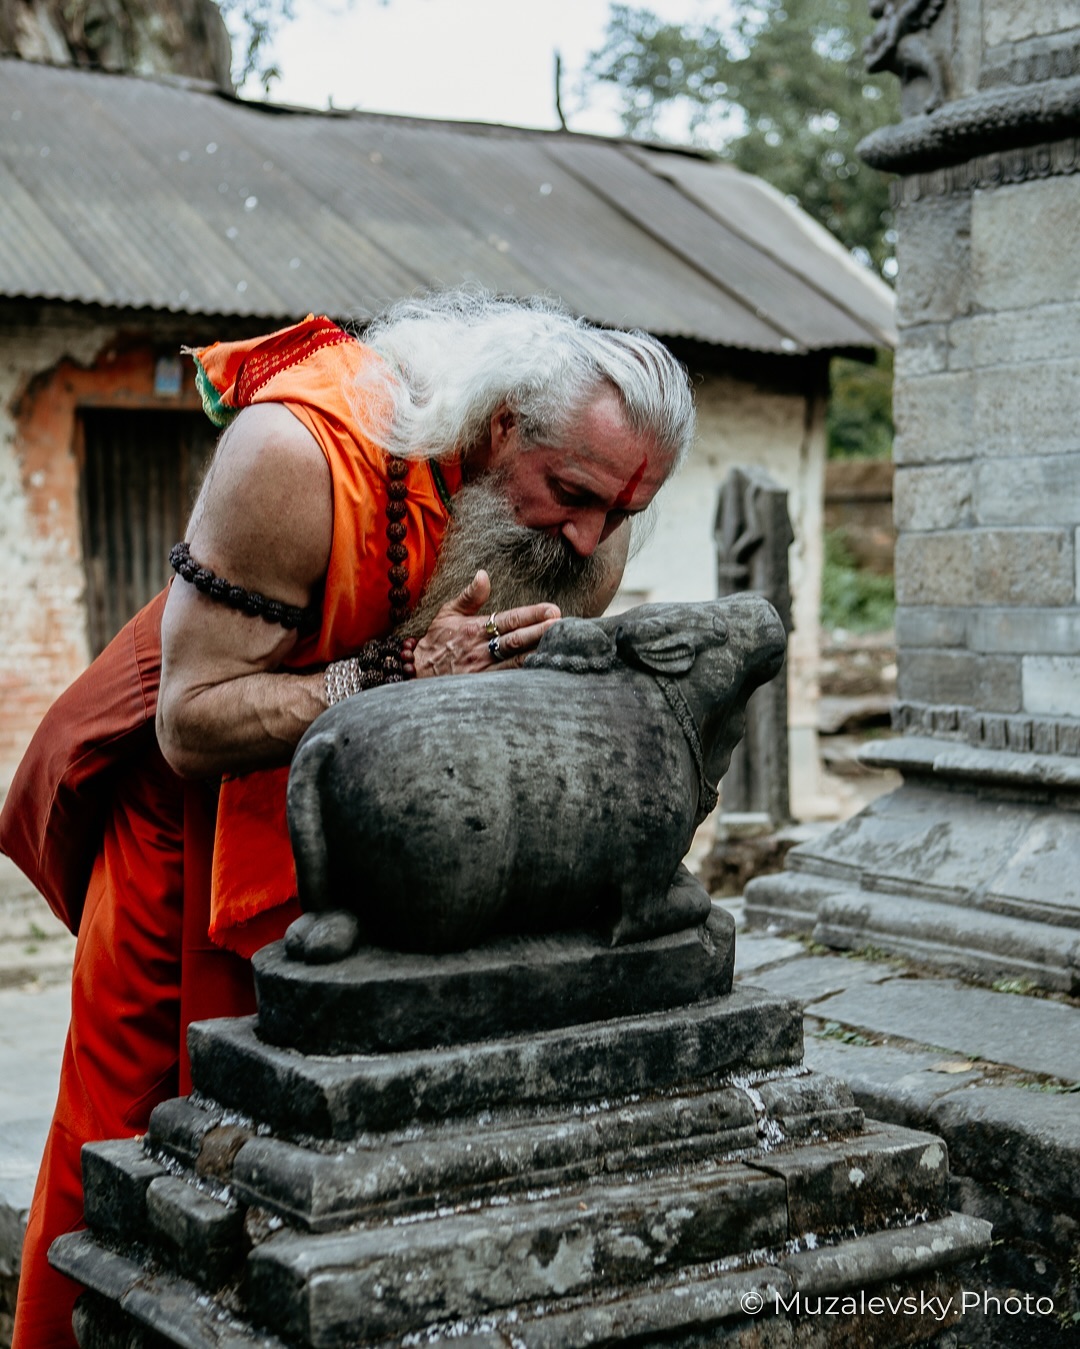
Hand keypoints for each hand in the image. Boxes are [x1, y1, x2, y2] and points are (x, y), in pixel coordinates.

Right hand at [412, 570, 559, 676]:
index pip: (509, 619)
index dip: (532, 615)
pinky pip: (509, 680)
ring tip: (561, 646)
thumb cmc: (437, 641)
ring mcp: (483, 670)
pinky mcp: (484, 687)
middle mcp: (481, 649)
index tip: (552, 609)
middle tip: (562, 625)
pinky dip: (527, 675)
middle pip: (516, 640)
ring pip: (516, 661)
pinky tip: (545, 671)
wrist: (419, 673)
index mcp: (475, 628)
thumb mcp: (448, 613)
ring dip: (539, 653)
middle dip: (541, 632)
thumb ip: (469, 596)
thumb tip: (483, 575)